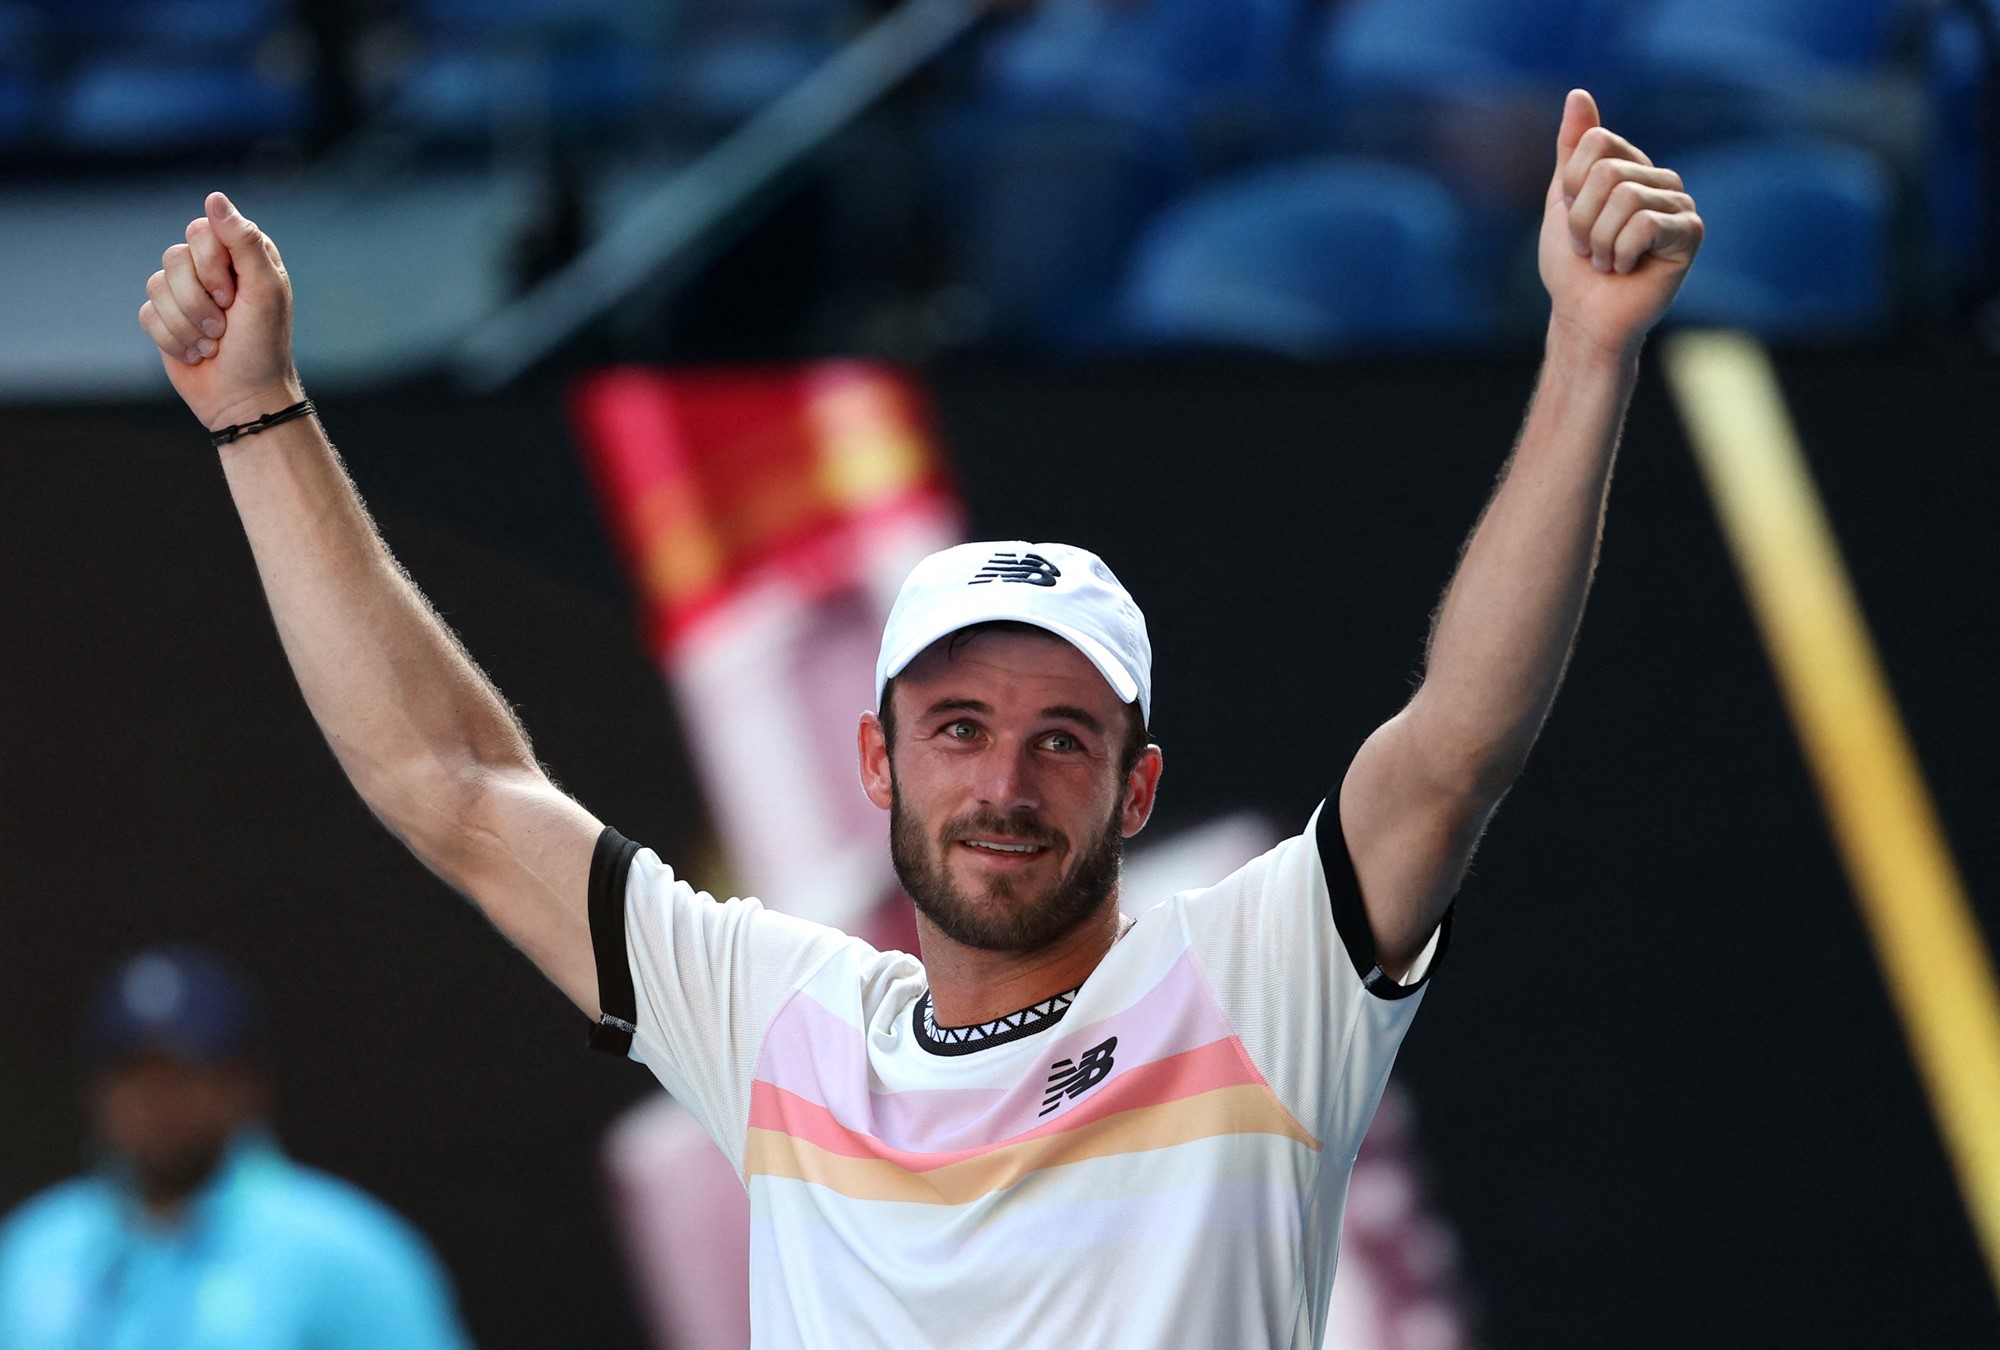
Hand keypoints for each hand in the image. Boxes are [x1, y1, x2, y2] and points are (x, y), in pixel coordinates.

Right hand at [138, 192, 301, 432]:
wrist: (244, 397)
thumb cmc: (263, 345)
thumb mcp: (264, 291)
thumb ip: (244, 242)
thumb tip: (214, 197)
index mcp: (242, 255)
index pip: (203, 231)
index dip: (211, 264)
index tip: (232, 295)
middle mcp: (213, 268)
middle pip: (175, 257)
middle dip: (198, 299)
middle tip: (225, 323)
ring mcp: (186, 292)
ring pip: (156, 284)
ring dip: (187, 323)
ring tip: (213, 342)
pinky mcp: (164, 318)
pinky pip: (147, 313)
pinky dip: (173, 338)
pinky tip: (196, 353)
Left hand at [1539, 90, 1702, 359]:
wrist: (1583, 316)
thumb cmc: (1572, 265)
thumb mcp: (1562, 199)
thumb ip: (1572, 149)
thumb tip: (1579, 94)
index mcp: (1631, 166)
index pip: (1595, 143)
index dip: (1571, 187)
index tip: (1573, 220)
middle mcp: (1661, 179)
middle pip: (1608, 172)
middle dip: (1581, 220)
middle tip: (1587, 249)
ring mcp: (1680, 204)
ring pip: (1625, 197)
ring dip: (1598, 240)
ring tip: (1605, 261)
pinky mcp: (1691, 233)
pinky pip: (1645, 224)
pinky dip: (1621, 252)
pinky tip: (1626, 269)